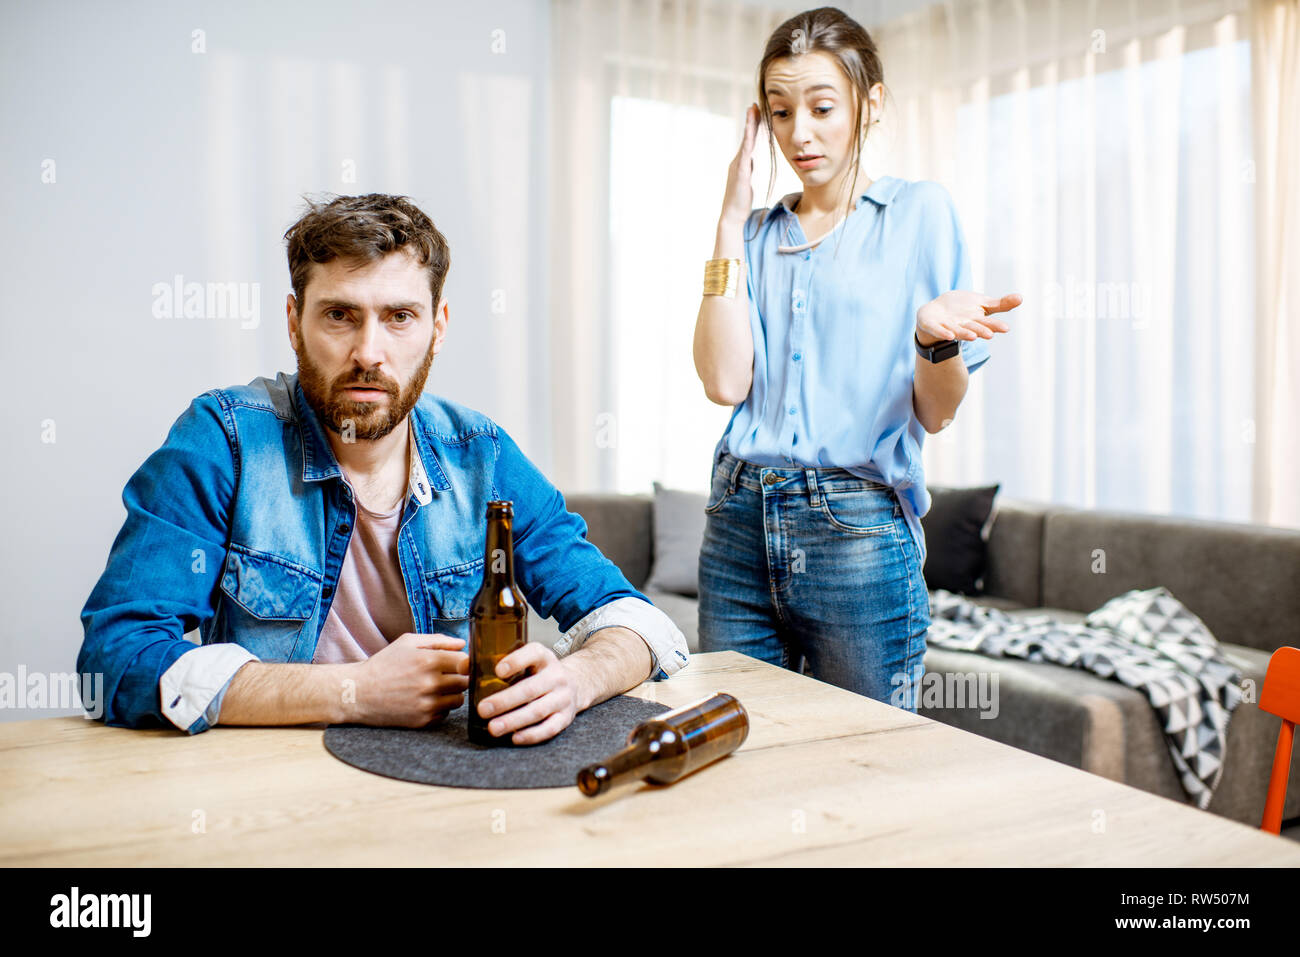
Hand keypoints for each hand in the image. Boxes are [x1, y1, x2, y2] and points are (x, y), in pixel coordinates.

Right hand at [347, 633, 468, 727]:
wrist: (359, 692)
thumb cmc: (384, 664)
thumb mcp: (408, 643)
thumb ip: (438, 640)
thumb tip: (463, 644)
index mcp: (429, 660)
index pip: (466, 662)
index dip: (463, 661)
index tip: (456, 662)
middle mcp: (430, 683)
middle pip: (465, 681)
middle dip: (458, 677)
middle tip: (445, 675)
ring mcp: (427, 704)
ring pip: (459, 699)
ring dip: (452, 693)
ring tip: (434, 687)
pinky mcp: (423, 721)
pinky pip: (445, 713)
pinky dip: (440, 707)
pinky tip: (425, 700)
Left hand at [476, 642, 581, 745]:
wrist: (575, 684)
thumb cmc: (538, 673)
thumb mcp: (526, 661)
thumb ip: (498, 662)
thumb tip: (464, 667)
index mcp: (544, 657)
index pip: (533, 654)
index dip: (516, 661)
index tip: (497, 670)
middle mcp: (556, 676)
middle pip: (530, 689)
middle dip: (505, 700)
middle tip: (483, 709)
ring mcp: (563, 697)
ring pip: (538, 710)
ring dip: (513, 721)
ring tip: (493, 728)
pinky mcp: (566, 717)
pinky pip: (549, 728)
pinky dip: (532, 734)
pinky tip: (514, 737)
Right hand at [720, 103, 759, 226]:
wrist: (732, 215)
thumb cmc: (740, 201)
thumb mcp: (747, 180)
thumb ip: (749, 168)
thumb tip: (752, 160)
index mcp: (742, 163)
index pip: (749, 141)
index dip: (753, 126)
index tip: (758, 112)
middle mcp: (738, 161)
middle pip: (746, 137)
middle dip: (751, 120)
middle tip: (755, 105)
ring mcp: (738, 166)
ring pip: (745, 142)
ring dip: (749, 127)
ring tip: (753, 112)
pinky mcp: (740, 173)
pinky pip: (745, 155)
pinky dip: (748, 143)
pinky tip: (751, 134)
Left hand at [916, 291, 1021, 346]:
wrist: (936, 312)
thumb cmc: (962, 309)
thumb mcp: (982, 304)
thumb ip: (1000, 304)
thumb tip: (1021, 297)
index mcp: (975, 320)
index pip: (987, 323)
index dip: (995, 326)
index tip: (1005, 328)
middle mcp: (963, 326)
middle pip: (974, 328)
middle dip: (981, 331)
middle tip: (990, 335)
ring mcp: (948, 326)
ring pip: (958, 331)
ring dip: (965, 334)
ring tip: (973, 337)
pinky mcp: (933, 325)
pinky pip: (937, 330)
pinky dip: (943, 333)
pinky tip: (949, 335)